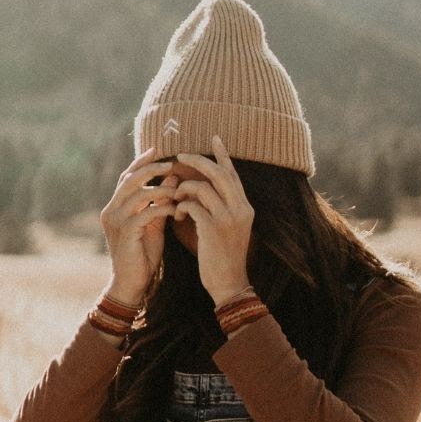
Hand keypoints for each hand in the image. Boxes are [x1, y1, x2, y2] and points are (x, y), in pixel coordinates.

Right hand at [99, 145, 178, 304]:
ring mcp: (115, 221)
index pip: (126, 177)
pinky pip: (146, 213)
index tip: (157, 150)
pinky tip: (175, 209)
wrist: (131, 284)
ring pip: (138, 193)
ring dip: (160, 188)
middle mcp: (110, 211)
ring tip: (178, 187)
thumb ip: (161, 201)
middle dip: (150, 168)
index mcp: (114, 207)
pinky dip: (162, 207)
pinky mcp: (125, 232)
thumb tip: (173, 177)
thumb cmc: (142, 255)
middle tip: (170, 163)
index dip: (141, 162)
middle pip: (129, 179)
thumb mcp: (153, 224)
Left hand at [172, 136, 254, 305]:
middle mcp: (240, 209)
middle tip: (180, 156)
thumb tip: (201, 187)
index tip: (214, 137)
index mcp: (245, 207)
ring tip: (175, 197)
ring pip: (202, 187)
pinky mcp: (213, 229)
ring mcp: (228, 219)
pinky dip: (181, 206)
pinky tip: (177, 216)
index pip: (233, 174)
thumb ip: (221, 206)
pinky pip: (192, 206)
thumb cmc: (224, 256)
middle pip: (218, 173)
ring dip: (184, 189)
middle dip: (197, 161)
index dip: (223, 155)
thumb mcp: (228, 228)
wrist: (229, 284)